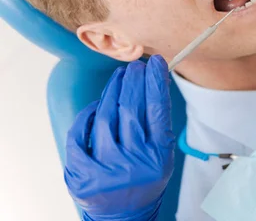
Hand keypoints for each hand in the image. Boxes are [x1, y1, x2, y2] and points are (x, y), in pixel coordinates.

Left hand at [64, 55, 175, 220]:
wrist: (124, 214)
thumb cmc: (146, 177)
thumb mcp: (163, 153)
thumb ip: (159, 122)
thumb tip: (155, 82)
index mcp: (157, 157)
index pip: (156, 110)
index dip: (155, 82)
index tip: (154, 63)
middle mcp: (132, 163)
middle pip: (130, 109)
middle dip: (132, 82)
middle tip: (134, 68)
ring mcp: (105, 170)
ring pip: (106, 117)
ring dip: (112, 92)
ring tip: (119, 79)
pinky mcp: (81, 174)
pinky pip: (80, 134)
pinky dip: (88, 115)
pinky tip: (98, 105)